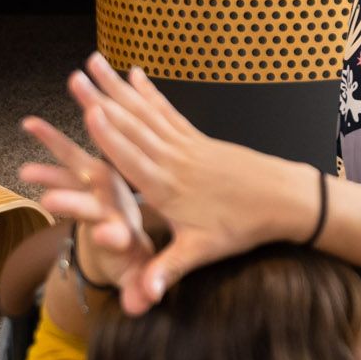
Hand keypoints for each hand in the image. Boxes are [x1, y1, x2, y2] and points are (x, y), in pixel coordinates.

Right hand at [41, 55, 306, 310]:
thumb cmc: (243, 227)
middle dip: (102, 100)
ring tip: (94, 61)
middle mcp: (173, 159)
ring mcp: (186, 145)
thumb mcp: (203, 252)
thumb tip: (142, 298)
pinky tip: (135, 73)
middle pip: (132, 126)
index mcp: (168, 186)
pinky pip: (167, 111)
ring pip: (145, 111)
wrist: (285, 199)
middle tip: (75, 74)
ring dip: (117, 87)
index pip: (133, 158)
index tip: (88, 110)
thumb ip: (168, 270)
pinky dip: (149, 92)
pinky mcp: (197, 138)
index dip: (110, 136)